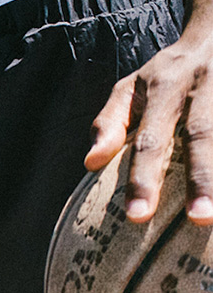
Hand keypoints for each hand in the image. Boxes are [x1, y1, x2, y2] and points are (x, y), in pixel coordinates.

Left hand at [85, 32, 212, 224]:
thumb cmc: (165, 73)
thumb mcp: (130, 89)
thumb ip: (109, 123)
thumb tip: (90, 163)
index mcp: (166, 86)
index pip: (151, 139)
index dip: (144, 178)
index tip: (138, 217)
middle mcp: (204, 85)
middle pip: (203, 134)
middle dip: (202, 179)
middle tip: (200, 219)